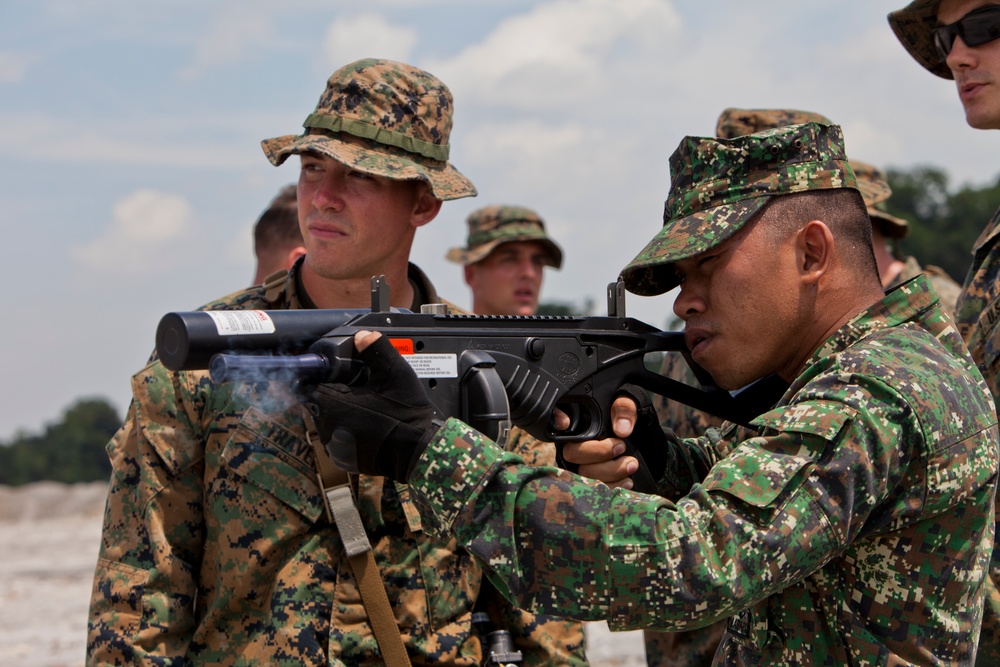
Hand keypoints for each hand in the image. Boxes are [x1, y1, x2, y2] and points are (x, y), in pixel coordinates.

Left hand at [301, 331, 441, 481]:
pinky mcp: (343, 460)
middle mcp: (328, 428)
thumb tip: (363, 336)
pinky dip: (346, 431)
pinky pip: (337, 439)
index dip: (321, 377)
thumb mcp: (395, 375)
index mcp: (334, 405)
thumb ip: (376, 351)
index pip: (309, 385)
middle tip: (359, 391)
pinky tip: (366, 426)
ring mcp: (334, 447)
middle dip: (333, 394)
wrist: (419, 451)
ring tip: (365, 409)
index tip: (336, 375)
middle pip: (318, 403)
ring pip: (326, 421)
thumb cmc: (407, 415)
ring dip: (338, 413)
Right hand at [558, 396, 640, 488]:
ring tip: (632, 464)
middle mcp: (575, 448)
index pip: (561, 425)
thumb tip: (622, 429)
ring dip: (611, 472)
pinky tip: (628, 481)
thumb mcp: (627, 404)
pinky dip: (614, 487)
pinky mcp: (592, 484)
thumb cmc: (626, 419)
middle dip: (599, 454)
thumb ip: (624, 409)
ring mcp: (581, 467)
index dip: (563, 426)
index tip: (577, 427)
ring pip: (584, 476)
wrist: (640, 438)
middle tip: (622, 447)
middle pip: (573, 455)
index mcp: (578, 427)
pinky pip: (596, 491)